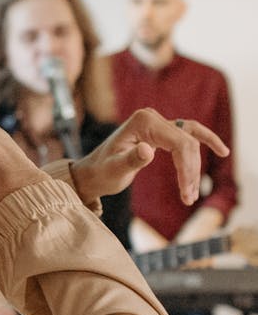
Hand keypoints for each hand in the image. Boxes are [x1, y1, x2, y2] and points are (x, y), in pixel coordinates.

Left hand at [71, 108, 228, 205]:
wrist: (92, 173)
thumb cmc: (102, 173)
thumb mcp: (114, 170)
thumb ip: (131, 160)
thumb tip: (148, 150)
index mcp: (143, 121)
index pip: (178, 142)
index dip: (187, 168)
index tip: (186, 193)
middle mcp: (152, 117)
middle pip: (187, 143)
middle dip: (191, 171)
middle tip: (189, 198)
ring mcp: (157, 122)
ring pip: (189, 142)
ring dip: (194, 167)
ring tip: (191, 194)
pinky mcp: (160, 131)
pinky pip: (188, 134)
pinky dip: (204, 141)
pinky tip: (221, 150)